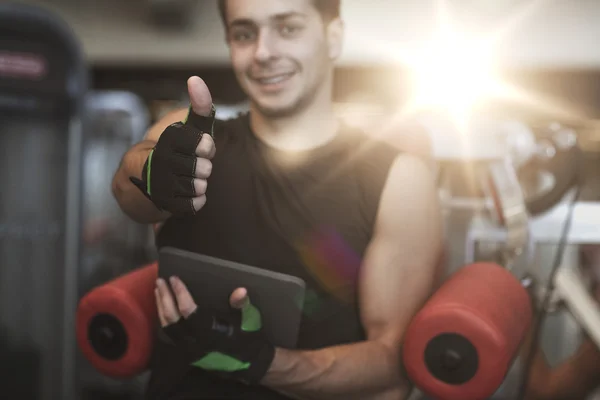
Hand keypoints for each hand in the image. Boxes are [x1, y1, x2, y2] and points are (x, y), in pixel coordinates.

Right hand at [130, 76, 216, 215]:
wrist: (140, 180)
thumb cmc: (175, 150)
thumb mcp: (187, 127)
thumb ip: (198, 107)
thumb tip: (195, 79)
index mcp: (167, 141)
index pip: (201, 144)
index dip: (206, 147)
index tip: (204, 147)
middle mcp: (160, 162)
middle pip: (203, 168)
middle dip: (204, 167)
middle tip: (195, 165)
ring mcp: (160, 185)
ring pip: (198, 187)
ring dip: (199, 184)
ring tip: (190, 178)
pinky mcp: (162, 204)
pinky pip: (193, 205)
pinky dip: (195, 201)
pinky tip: (187, 193)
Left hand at [154, 277, 274, 383]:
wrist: (250, 363)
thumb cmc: (249, 338)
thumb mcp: (249, 320)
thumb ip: (242, 305)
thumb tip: (240, 291)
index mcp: (210, 333)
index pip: (189, 311)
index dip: (180, 293)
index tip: (174, 278)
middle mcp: (195, 342)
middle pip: (172, 319)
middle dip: (165, 299)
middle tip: (160, 281)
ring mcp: (189, 349)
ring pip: (168, 328)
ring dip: (161, 308)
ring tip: (158, 291)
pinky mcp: (188, 352)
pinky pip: (170, 335)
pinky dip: (164, 320)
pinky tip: (163, 308)